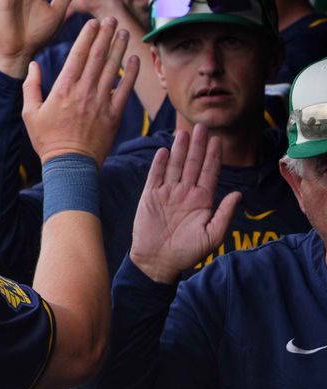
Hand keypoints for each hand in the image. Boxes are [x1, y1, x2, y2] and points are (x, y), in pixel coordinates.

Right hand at [22, 16, 138, 165]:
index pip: (78, 55)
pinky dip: (131, 73)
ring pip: (113, 68)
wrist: (70, 164)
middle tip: (111, 19)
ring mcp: (101, 102)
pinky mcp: (114, 114)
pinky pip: (125, 89)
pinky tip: (134, 59)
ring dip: (119, 48)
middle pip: (97, 56)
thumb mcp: (30, 113)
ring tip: (123, 32)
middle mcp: (84, 91)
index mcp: (63, 89)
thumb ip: (31, 87)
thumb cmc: (47, 140)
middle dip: (105, 35)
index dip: (87, 36)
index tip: (93, 22)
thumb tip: (33, 65)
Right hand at [129, 125, 240, 283]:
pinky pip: (155, 176)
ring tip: (183, 133)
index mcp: (202, 201)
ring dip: (179, 150)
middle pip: (193, 164)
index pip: (209, 173)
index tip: (217, 140)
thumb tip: (238, 194)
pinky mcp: (150, 197)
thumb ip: (224, 214)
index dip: (214, 156)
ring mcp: (167, 193)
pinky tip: (163, 150)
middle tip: (201, 127)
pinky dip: (159, 163)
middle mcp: (185, 193)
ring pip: (174, 166)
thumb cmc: (187, 253)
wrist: (158, 262)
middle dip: (198, 146)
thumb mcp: (212, 236)